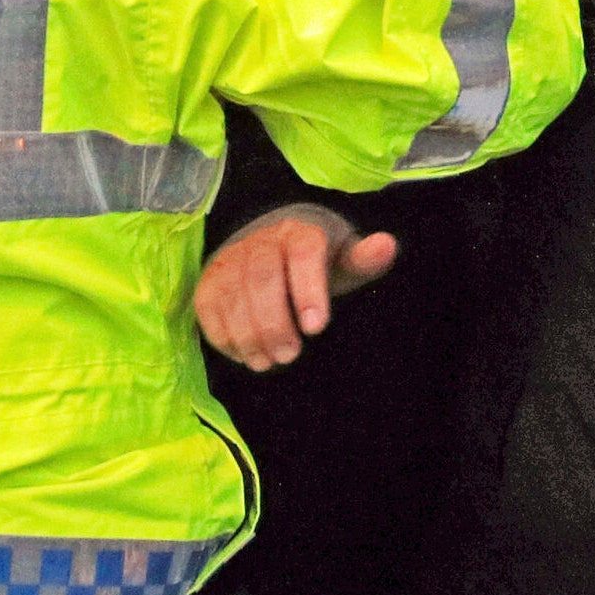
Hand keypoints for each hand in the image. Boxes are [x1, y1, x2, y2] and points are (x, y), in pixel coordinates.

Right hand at [194, 205, 401, 371]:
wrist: (272, 243)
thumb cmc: (318, 260)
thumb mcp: (344, 259)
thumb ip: (364, 259)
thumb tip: (387, 245)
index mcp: (301, 231)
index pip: (304, 253)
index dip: (308, 290)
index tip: (316, 329)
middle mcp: (261, 239)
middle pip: (263, 279)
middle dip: (274, 323)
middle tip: (290, 355)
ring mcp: (231, 257)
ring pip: (232, 295)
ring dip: (248, 335)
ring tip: (268, 362)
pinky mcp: (209, 278)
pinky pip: (207, 307)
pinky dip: (223, 336)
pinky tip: (245, 355)